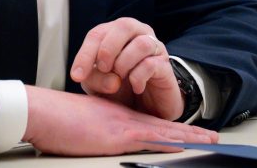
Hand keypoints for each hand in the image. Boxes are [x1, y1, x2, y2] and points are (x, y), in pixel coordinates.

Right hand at [23, 85, 217, 155]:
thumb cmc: (53, 121)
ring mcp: (123, 126)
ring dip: (189, 137)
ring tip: (211, 140)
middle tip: (213, 136)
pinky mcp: (118, 135)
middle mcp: (124, 119)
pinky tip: (187, 145)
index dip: (171, 129)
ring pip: (165, 132)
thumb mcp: (79, 125)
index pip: (150, 123)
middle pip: (164, 127)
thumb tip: (92, 141)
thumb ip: (92, 132)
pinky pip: (152, 139)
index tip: (189, 133)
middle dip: (190, 133)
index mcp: (115, 117)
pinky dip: (172, 142)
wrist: (42, 111)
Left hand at [70, 17, 184, 120]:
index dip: (85, 53)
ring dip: (124, 63)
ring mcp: (154, 48)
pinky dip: (138, 77)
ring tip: (120, 79)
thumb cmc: (120, 91)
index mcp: (116, 34)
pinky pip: (151, 64)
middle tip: (103, 69)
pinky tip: (136, 87)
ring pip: (141, 43)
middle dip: (108, 49)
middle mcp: (137, 34)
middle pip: (124, 25)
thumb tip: (111, 79)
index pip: (98, 34)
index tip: (77, 76)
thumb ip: (94, 78)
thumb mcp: (98, 85)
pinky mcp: (165, 66)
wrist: (145, 110)